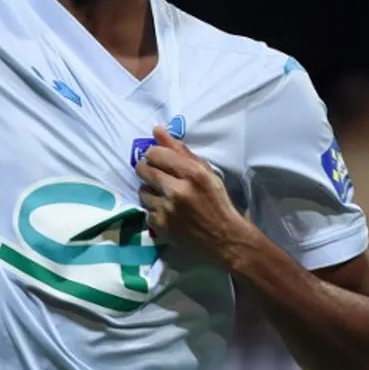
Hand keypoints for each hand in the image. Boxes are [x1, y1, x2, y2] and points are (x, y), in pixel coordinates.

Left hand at [134, 125, 253, 262]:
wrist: (226, 239)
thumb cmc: (217, 202)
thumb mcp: (205, 172)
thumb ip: (180, 150)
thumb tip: (156, 130)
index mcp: (193, 173)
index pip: (155, 153)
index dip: (154, 155)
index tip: (159, 160)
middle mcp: (178, 190)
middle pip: (143, 170)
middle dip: (147, 169)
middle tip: (157, 176)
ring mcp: (168, 210)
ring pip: (142, 191)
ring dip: (151, 192)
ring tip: (166, 196)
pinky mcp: (161, 226)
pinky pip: (146, 211)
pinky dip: (155, 211)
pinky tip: (169, 213)